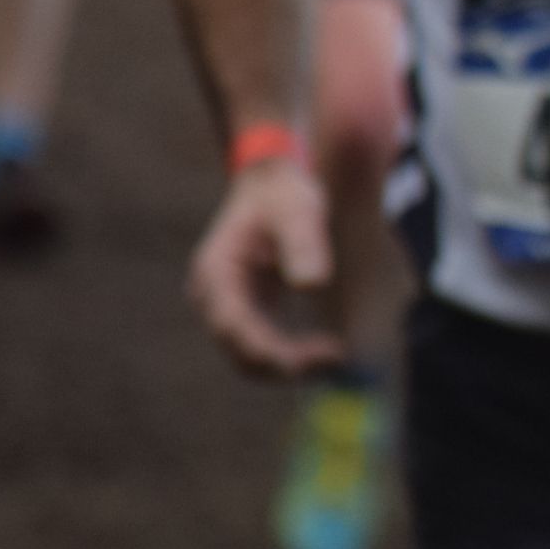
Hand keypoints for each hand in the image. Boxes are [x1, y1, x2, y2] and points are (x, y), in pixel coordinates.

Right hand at [186, 159, 345, 377]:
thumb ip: (304, 244)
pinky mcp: (245, 309)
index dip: (270, 350)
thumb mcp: (299, 211)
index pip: (233, 327)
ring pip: (248, 355)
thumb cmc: (284, 194)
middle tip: (336, 359)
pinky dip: (288, 352)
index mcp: (216, 273)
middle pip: (238, 350)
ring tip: (335, 356)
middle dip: (284, 364)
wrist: (272, 184)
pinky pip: (261, 343)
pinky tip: (324, 348)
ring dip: (288, 364)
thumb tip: (312, 284)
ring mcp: (226, 305)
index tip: (314, 357)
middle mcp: (213, 296)